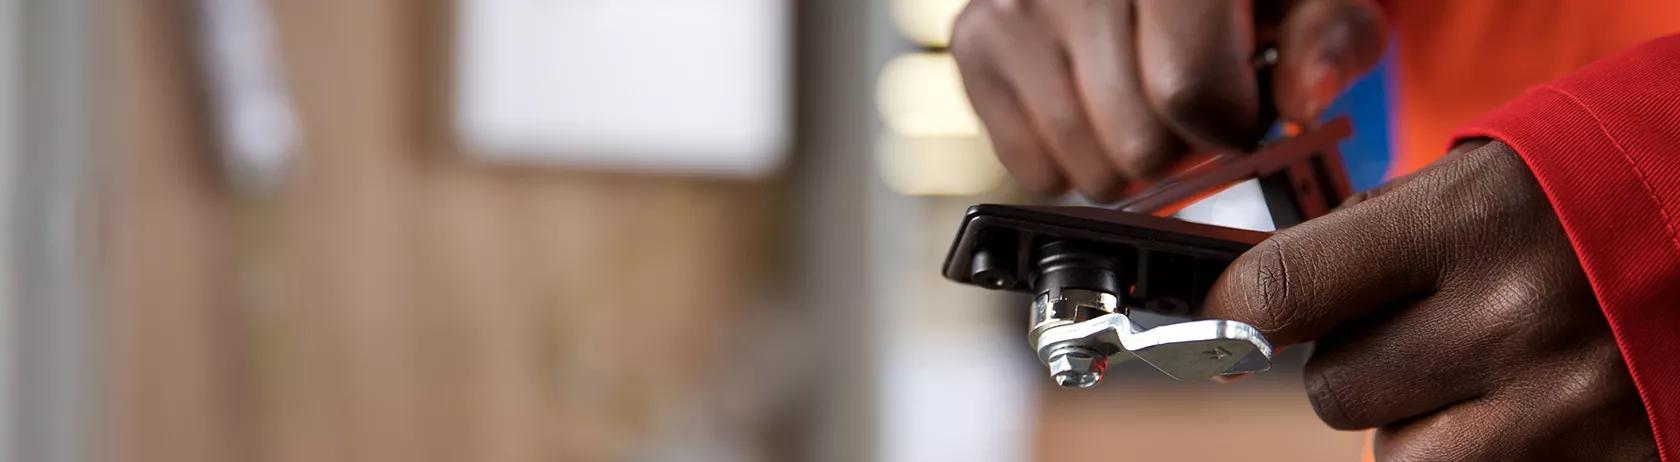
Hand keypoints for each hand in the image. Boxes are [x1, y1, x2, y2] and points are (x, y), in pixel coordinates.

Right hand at [949, 0, 1386, 199]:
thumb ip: (1330, 39)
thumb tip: (1302, 102)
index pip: (1186, 87)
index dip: (1230, 122)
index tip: (1239, 108)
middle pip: (1137, 143)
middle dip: (1181, 147)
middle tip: (1187, 102)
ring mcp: (1016, 7)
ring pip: (1086, 169)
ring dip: (1129, 160)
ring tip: (1140, 101)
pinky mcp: (975, 40)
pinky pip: (1032, 171)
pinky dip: (1071, 158)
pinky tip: (1092, 104)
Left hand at [1202, 141, 1656, 460]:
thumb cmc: (1579, 205)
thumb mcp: (1476, 187)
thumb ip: (1369, 245)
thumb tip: (1248, 309)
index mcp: (1469, 224)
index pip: (1284, 291)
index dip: (1234, 313)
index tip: (1221, 324)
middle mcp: (1510, 319)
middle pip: (1335, 392)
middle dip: (1360, 367)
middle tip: (1425, 330)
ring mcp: (1560, 406)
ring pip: (1397, 457)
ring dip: (1421, 426)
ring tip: (1488, 373)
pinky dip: (1483, 455)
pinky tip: (1529, 410)